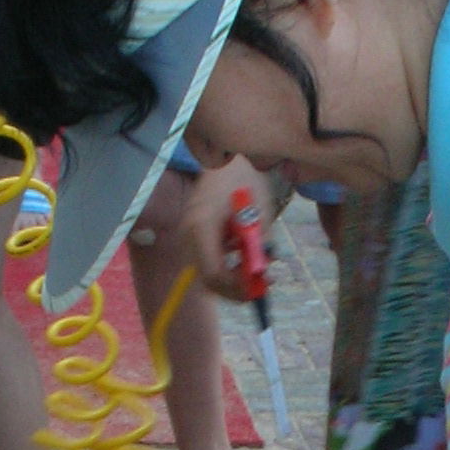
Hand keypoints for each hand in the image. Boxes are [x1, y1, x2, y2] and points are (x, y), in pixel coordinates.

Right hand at [175, 157, 267, 301]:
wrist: (227, 161)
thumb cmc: (246, 183)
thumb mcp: (259, 216)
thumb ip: (259, 247)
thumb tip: (263, 276)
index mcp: (202, 227)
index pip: (213, 274)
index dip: (236, 288)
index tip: (259, 288)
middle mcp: (188, 234)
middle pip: (207, 280)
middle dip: (234, 288)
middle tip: (259, 286)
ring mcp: (186, 235)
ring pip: (207, 274)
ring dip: (232, 277)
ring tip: (254, 266)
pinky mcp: (191, 235)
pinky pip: (207, 261)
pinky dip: (225, 265)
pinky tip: (242, 253)